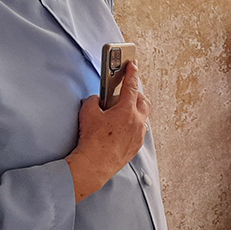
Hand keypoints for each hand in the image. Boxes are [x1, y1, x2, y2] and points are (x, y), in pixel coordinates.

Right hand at [67, 61, 151, 201]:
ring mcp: (139, 134)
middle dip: (135, 93)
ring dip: (135, 110)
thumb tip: (97, 100)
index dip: (132, 73)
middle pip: (143, 101)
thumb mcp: (88, 112)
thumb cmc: (92, 140)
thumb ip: (94, 101)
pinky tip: (121, 127)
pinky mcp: (136, 146)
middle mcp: (137, 121)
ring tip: (121, 110)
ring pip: (142, 116)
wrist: (94, 164)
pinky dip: (132, 124)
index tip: (133, 65)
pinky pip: (138, 130)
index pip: (132, 86)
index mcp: (127, 110)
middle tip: (124, 92)